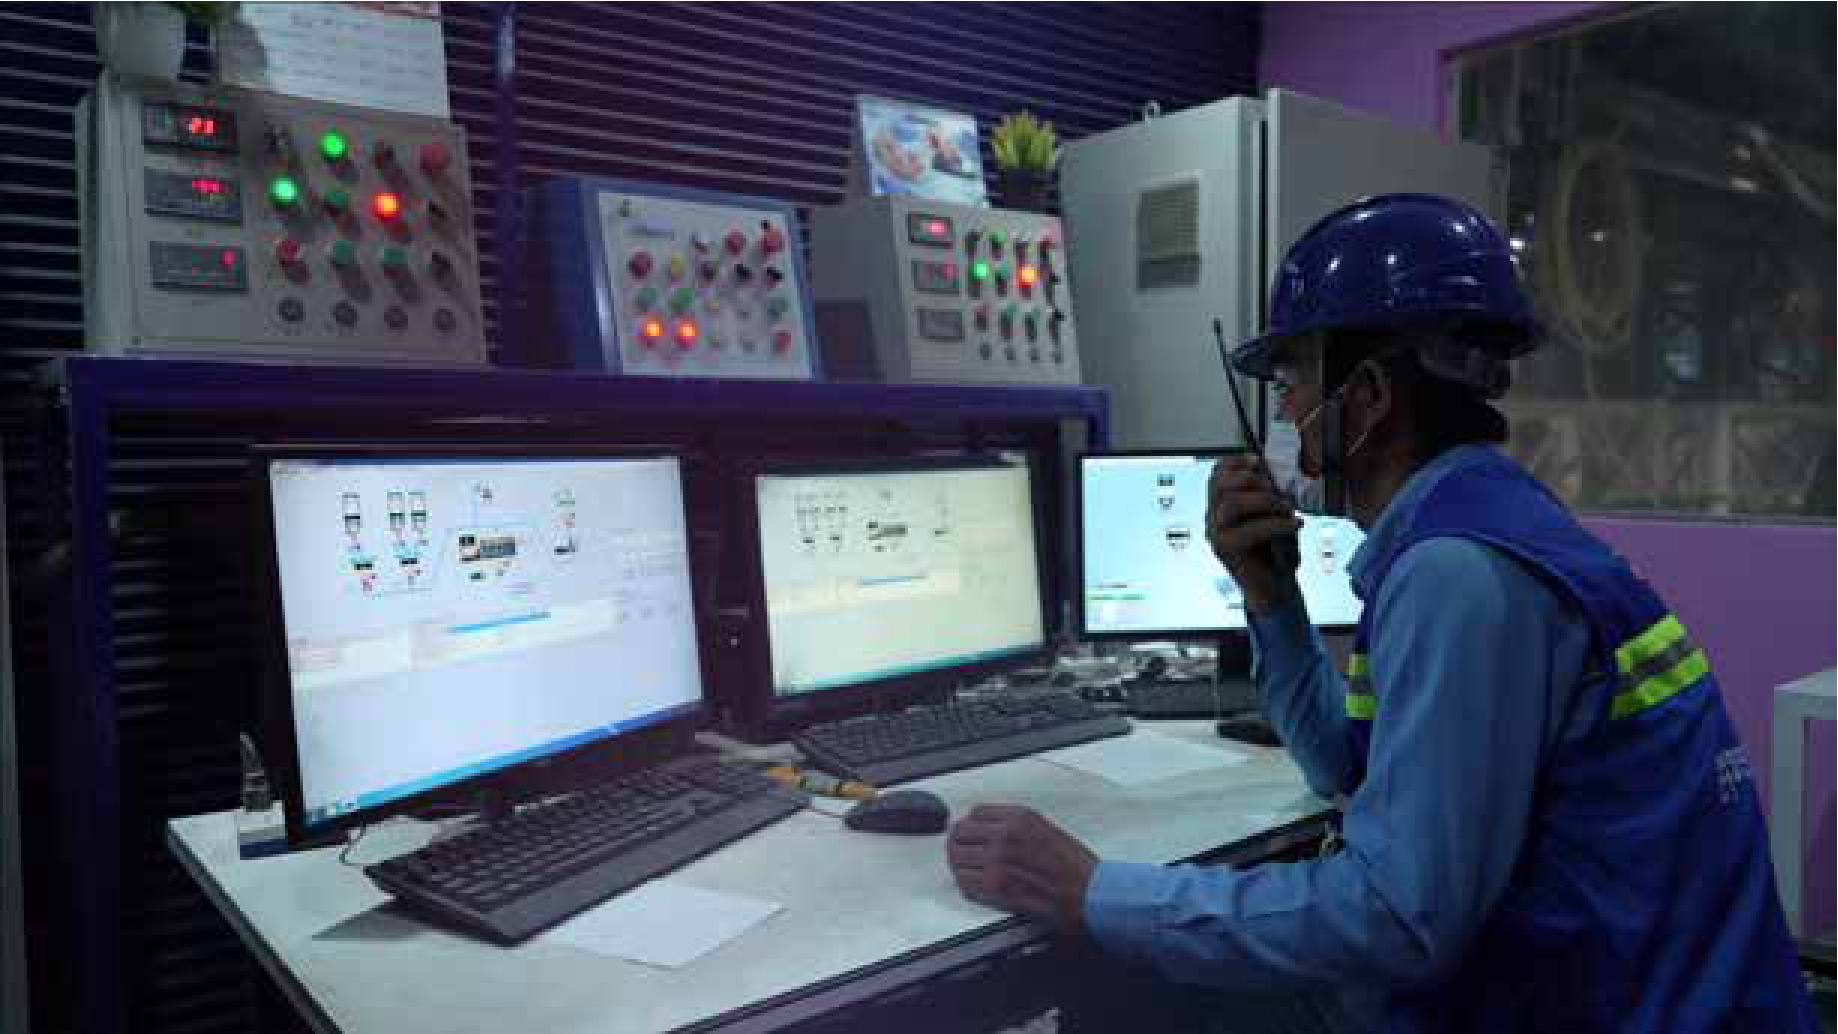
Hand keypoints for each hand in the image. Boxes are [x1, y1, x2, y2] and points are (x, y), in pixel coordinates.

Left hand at [945, 804, 1097, 932]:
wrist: (1088, 893)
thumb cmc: (1074, 866)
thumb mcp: (1044, 828)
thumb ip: (1013, 824)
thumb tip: (986, 828)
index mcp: (1018, 817)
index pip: (975, 813)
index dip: (971, 825)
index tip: (971, 832)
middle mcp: (1005, 835)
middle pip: (959, 834)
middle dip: (960, 844)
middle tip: (963, 852)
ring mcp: (998, 862)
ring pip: (957, 859)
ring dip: (960, 865)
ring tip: (969, 869)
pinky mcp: (995, 888)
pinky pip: (965, 883)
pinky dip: (967, 884)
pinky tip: (977, 885)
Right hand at [1206, 455, 1301, 612]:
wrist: (1275, 587)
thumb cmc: (1277, 550)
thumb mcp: (1275, 514)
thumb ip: (1269, 493)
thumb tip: (1273, 471)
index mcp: (1221, 505)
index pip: (1216, 474)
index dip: (1235, 462)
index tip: (1258, 461)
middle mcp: (1213, 517)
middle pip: (1220, 484)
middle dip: (1253, 480)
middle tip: (1278, 492)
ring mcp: (1216, 534)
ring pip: (1230, 503)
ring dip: (1264, 500)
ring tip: (1286, 508)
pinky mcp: (1226, 550)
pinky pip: (1248, 529)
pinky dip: (1276, 524)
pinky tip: (1295, 525)